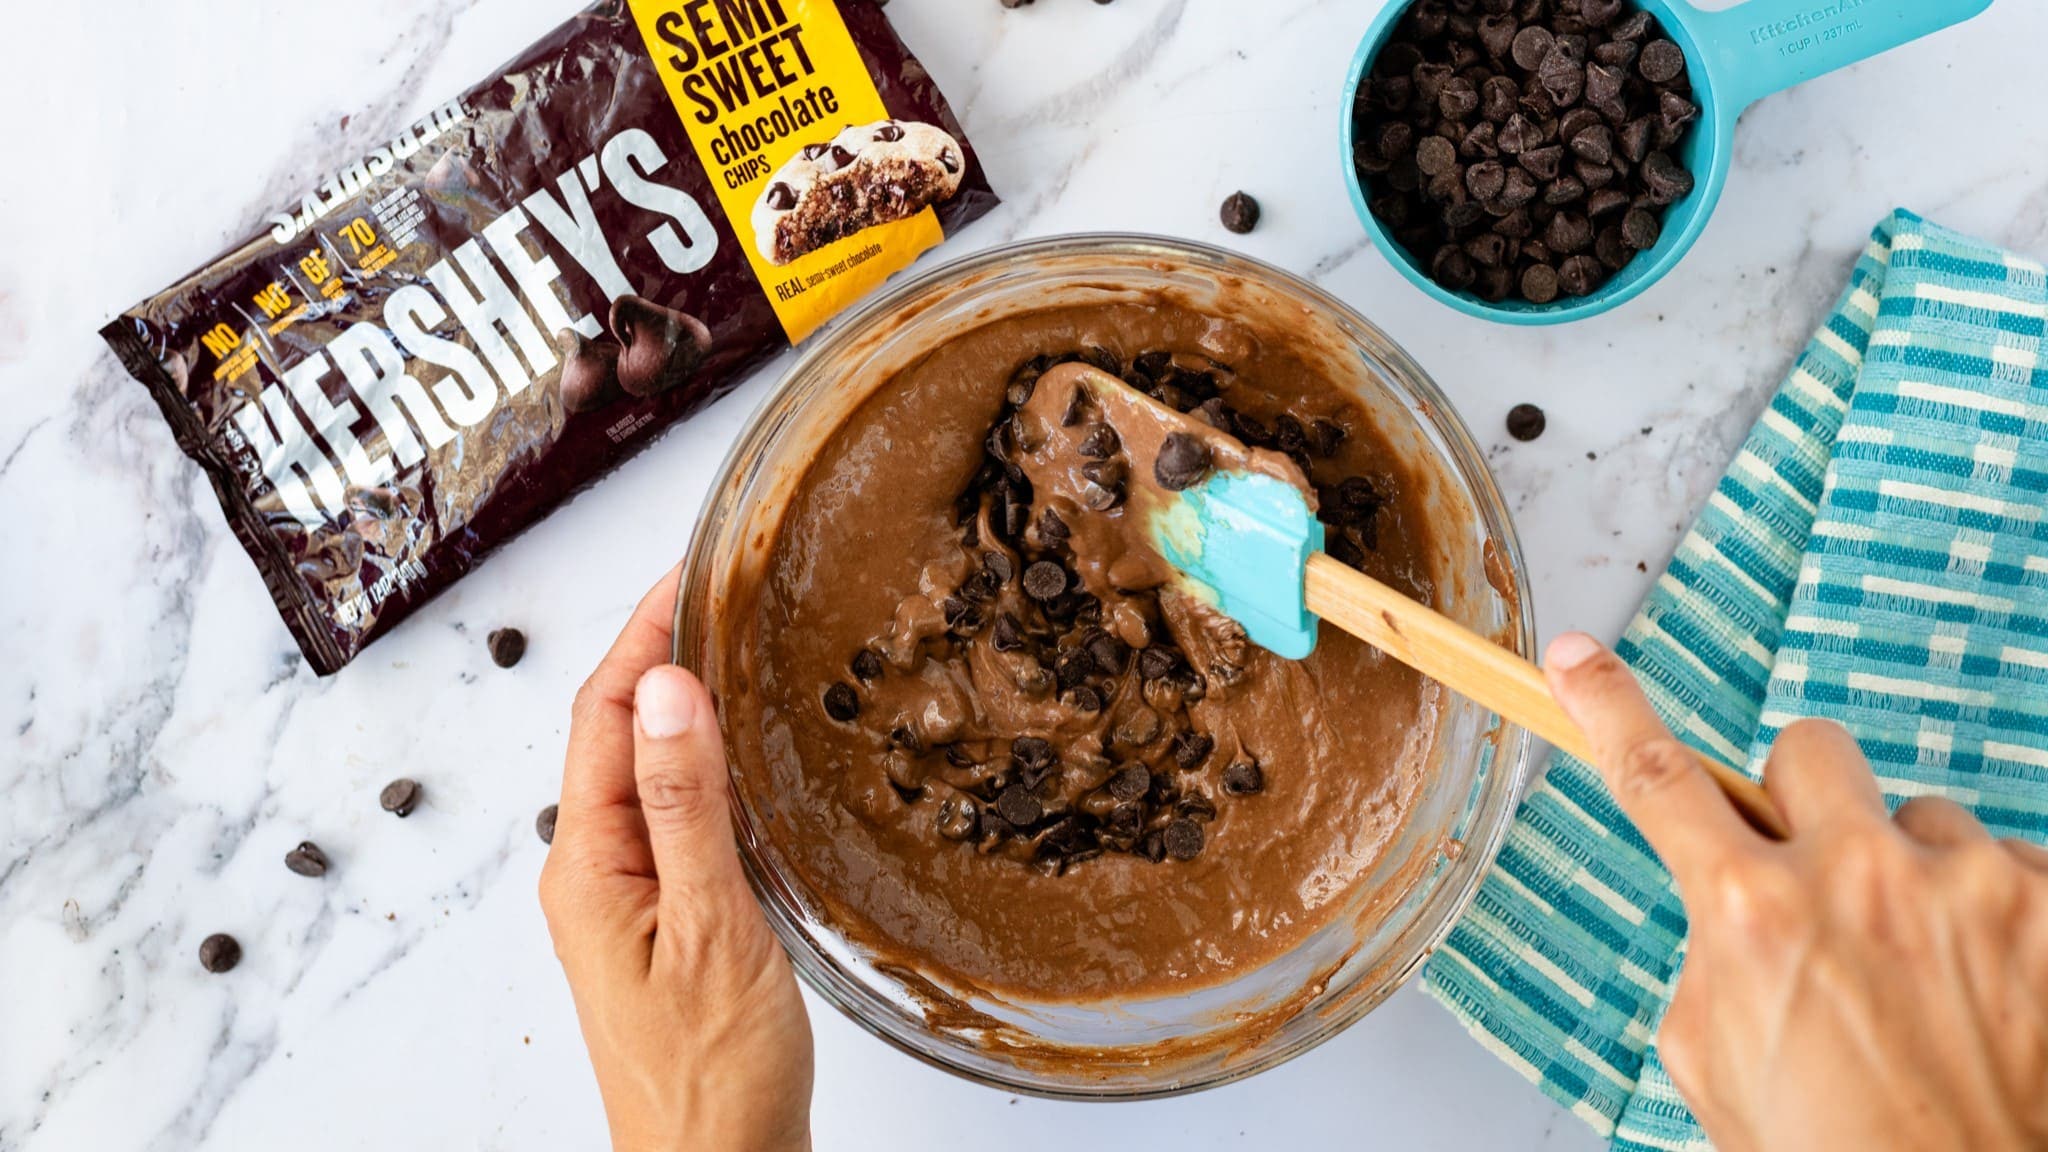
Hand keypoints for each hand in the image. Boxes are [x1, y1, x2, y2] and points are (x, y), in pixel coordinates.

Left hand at [539, 565, 812, 1151]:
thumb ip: (685, 807)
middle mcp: (593, 875)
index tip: (689, 568)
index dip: (642, 631)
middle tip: (720, 585)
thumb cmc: (711, 1075)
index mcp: (587, 868)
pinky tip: (743, 753)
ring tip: (733, 641)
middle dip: (658, 649)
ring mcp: (625, 900)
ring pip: (644, 771)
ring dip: (680, 701)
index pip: (603, 714)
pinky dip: (702, 762)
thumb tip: (668, 688)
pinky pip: (671, 815)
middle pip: (614, 731)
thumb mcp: (708, 929)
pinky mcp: (664, 923)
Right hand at [1545, 633, 2047, 1151]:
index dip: (1607, 704)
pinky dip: (1999, 914)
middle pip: (1806, 749)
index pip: (1655, 775)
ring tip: (1930, 972)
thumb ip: (1711, 953)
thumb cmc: (1831, 1150)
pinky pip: (2012, 863)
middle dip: (1805, 800)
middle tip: (1823, 873)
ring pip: (1923, 815)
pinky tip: (1992, 986)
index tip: (1575, 659)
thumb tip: (1730, 905)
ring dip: (1915, 874)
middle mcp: (1855, 878)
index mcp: (1749, 914)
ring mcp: (1966, 884)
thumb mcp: (1712, 1058)